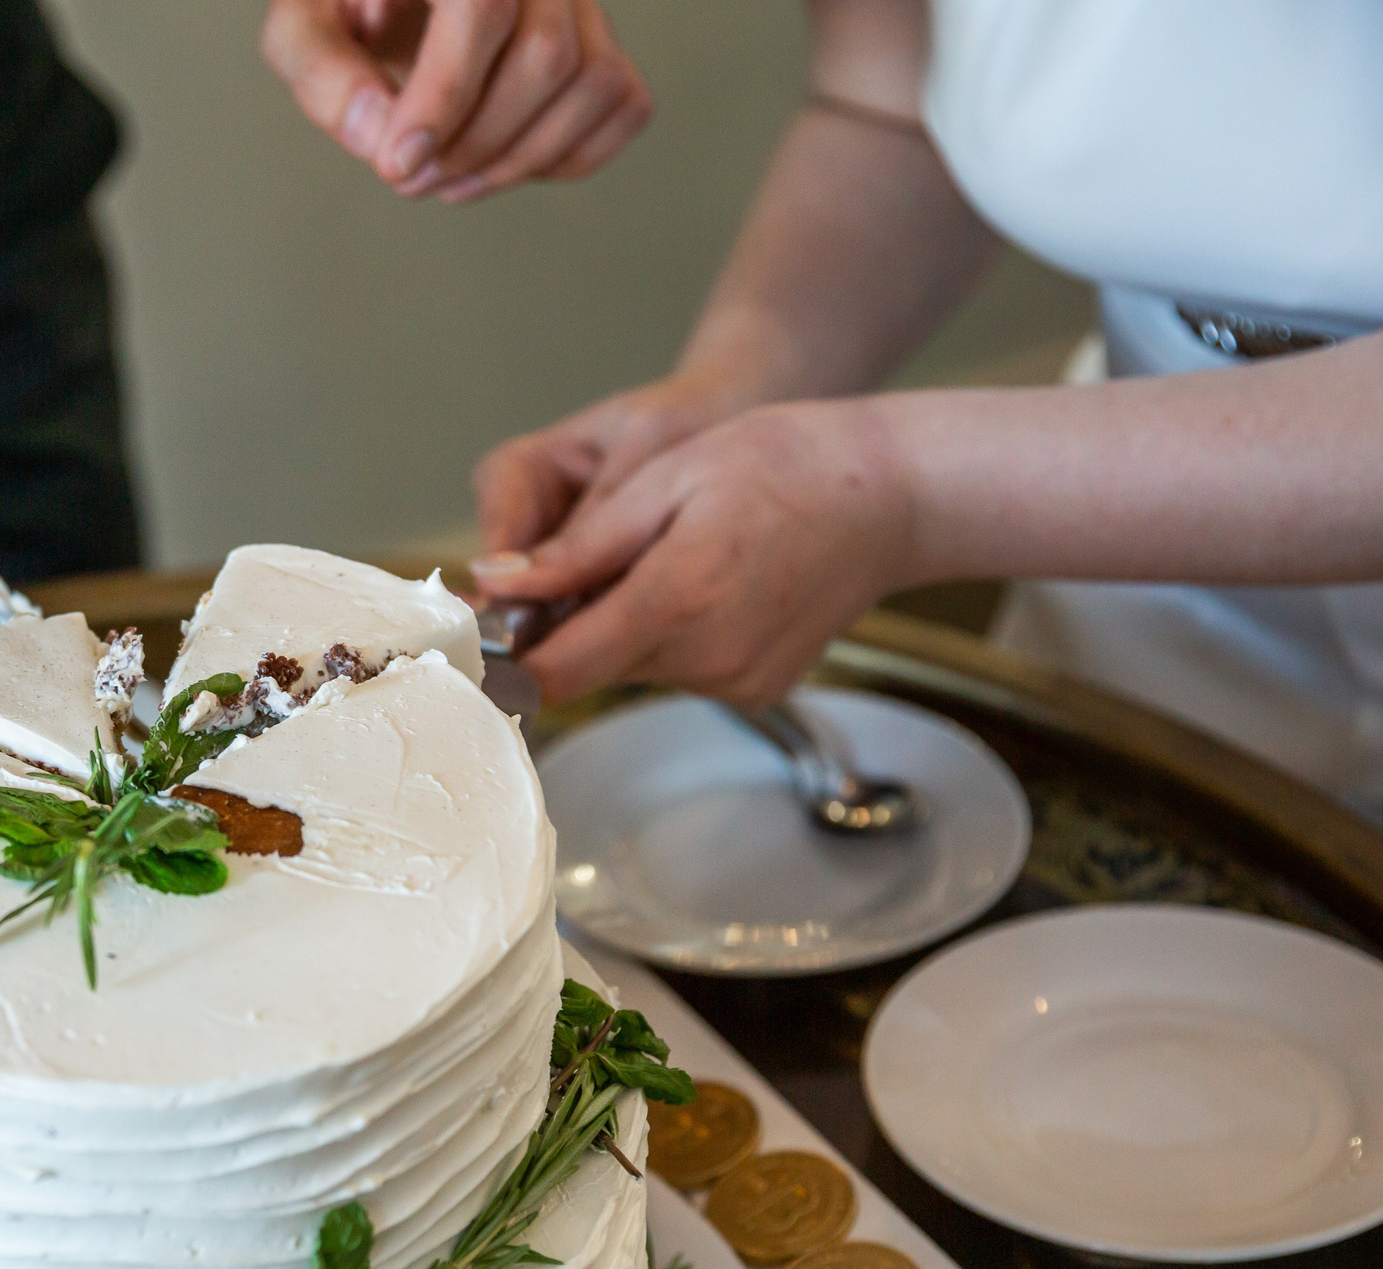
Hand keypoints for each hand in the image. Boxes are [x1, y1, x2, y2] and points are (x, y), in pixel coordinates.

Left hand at [261, 0, 649, 202]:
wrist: (392, 2)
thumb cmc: (349, 6)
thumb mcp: (306, 25)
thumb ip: (320, 69)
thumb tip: (380, 135)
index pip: (483, 7)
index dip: (444, 96)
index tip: (397, 163)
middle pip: (546, 55)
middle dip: (474, 142)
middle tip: (408, 177)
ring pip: (594, 82)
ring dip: (518, 160)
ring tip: (447, 180)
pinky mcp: (603, 40)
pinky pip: (624, 104)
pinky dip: (567, 157)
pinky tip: (501, 163)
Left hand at [469, 400, 917, 705]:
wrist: (895, 495)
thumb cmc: (787, 464)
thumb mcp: (667, 479)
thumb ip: (577, 547)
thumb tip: (498, 585)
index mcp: (676, 601)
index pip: (554, 671)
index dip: (508, 658)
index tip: (487, 630)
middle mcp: (705, 659)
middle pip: (590, 668)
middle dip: (572, 623)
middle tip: (594, 557)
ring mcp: (736, 682)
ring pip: (632, 668)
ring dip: (623, 624)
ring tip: (670, 556)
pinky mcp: (756, 690)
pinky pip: (679, 669)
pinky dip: (671, 634)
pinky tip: (709, 582)